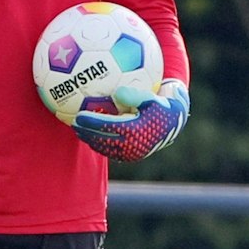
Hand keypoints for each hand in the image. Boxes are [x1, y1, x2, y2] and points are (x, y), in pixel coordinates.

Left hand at [72, 79, 189, 161]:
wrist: (174, 121)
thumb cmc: (161, 102)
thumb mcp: (151, 96)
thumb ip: (135, 95)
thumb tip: (118, 93)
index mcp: (136, 131)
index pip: (108, 127)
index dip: (92, 123)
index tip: (78, 116)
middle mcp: (133, 145)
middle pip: (103, 140)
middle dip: (86, 133)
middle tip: (73, 123)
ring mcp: (132, 152)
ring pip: (105, 148)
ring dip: (90, 140)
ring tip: (78, 130)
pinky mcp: (132, 155)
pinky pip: (111, 150)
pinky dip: (99, 143)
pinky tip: (90, 135)